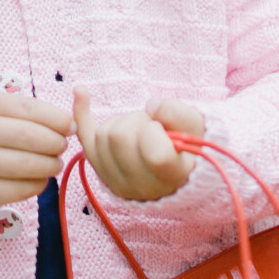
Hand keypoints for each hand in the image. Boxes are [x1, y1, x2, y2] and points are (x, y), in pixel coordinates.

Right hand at [0, 90, 76, 211]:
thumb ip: (30, 111)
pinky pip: (19, 190)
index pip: (28, 109)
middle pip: (29, 137)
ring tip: (54, 163)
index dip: (56, 118)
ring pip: (27, 165)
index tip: (71, 126)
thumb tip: (70, 124)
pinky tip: (39, 178)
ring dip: (50, 165)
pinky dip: (38, 184)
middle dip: (55, 142)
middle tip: (62, 146)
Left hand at [72, 90, 205, 201]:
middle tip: (152, 126)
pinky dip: (81, 113)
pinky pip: (84, 137)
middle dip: (137, 121)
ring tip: (141, 130)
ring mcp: (116, 181)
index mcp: (171, 178)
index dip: (155, 131)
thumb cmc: (188, 145)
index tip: (163, 130)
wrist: (174, 168)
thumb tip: (152, 107)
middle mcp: (140, 187)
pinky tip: (81, 91)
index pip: (154, 154)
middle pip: (119, 138)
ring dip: (122, 122)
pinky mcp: (100, 168)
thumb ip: (180, 115)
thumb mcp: (197, 128)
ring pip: (102, 135)